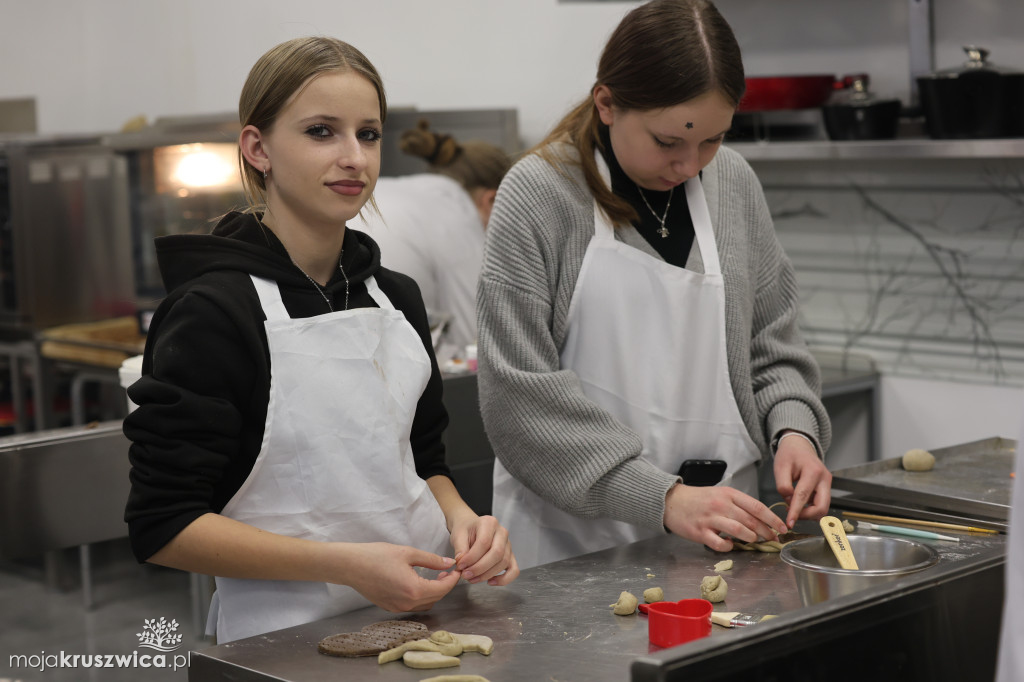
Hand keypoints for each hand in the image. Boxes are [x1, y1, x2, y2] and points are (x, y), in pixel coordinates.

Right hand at [334, 542, 461, 611]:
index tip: (456, 569)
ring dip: (434, 592)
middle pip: (436, 598)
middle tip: (447, 571)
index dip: (452, 579)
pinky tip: (419, 583)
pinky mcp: (390, 608)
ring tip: (434, 576)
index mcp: (414, 589)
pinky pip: (413, 606)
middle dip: (445, 585)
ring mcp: (398, 608)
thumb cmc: (377, 556)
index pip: (443, 588)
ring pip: (425, 604)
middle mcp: (407, 603)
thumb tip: (448, 563)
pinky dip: (421, 597)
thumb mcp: (408, 553)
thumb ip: (431, 560)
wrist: (351, 566)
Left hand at [446, 513, 518, 585]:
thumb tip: (462, 563)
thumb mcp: (458, 535)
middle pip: (497, 553)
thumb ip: (460, 549)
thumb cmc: (466, 530)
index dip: (472, 557)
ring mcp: (508, 545)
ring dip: (487, 575)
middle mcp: (502, 533)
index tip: (460, 566)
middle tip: (466, 575)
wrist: (471, 528)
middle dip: (480, 568)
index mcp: (489, 523)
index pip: (484, 542)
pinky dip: (504, 579)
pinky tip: (490, 582)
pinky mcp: (510, 556)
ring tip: (472, 579)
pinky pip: (513, 570)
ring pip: (503, 563)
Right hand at [664, 484, 788, 551]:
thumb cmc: (699, 499)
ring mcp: (710, 519)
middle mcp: (721, 505)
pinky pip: (720, 543)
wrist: (672, 501)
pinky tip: (730, 544)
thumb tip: (760, 519)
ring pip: (739, 531)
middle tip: (773, 538)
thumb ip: (739, 504)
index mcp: (729, 494)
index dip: (772, 519)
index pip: (757, 507)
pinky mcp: (700, 532)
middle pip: (751, 520)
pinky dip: (728, 546)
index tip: (782, 527)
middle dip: (766, 531)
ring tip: (753, 541)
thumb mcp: (721, 494)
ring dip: (750, 538)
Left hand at [773, 434, 831, 526]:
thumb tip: (788, 501)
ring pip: (823, 508)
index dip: (796, 512)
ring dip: (809, 512)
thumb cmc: (789, 454)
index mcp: (813, 471)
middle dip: (807, 515)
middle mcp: (824, 478)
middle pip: (822, 507)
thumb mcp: (780, 466)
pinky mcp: (826, 488)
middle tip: (792, 515)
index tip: (789, 523)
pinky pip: (821, 503)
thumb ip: (783, 485)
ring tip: (793, 506)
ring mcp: (827, 484)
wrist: (799, 445)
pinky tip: (799, 503)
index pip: (803, 496)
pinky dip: (810, 507)